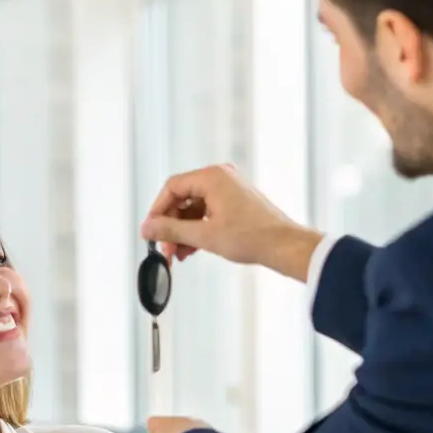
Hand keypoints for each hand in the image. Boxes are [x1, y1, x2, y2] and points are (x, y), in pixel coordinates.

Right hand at [141, 164, 322, 279]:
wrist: (284, 246)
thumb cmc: (252, 237)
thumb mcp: (204, 236)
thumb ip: (171, 231)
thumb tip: (147, 228)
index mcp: (212, 177)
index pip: (172, 188)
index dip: (157, 211)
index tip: (151, 232)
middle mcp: (220, 177)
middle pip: (182, 198)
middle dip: (172, 226)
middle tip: (166, 249)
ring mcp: (229, 189)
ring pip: (194, 208)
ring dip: (184, 231)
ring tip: (178, 255)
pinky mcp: (235, 202)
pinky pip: (207, 212)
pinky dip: (198, 230)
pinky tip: (192, 249)